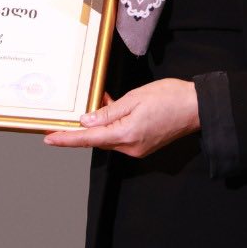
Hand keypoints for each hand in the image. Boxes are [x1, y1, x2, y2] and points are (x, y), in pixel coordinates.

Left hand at [43, 79, 198, 157]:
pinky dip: (114, 124)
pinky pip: (121, 136)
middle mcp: (130, 147)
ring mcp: (138, 149)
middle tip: (80, 108)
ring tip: (104, 101)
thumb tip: (86, 122)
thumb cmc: (169, 98)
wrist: (197, 107)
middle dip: (86, 125)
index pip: (88, 139)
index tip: (49, 138)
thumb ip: (108, 112)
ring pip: (109, 137)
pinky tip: (115, 109)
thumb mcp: (134, 99)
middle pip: (98, 139)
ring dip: (102, 123)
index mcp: (126, 135)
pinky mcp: (144, 145)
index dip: (66, 138)